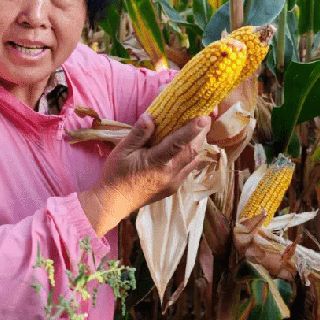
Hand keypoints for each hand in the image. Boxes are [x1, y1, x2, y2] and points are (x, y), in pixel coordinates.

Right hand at [79, 114, 210, 236]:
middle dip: (201, 133)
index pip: (178, 143)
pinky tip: (189, 148)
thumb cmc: (115, 174)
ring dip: (198, 145)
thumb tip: (150, 117)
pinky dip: (192, 157)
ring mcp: (174, 183)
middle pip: (192, 151)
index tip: (204, 118)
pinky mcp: (173, 188)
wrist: (114, 203)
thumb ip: (138, 134)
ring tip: (200, 130)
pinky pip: (188, 169)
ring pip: (193, 161)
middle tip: (205, 117)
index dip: (192, 130)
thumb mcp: (122, 150)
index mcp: (157, 162)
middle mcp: (170, 173)